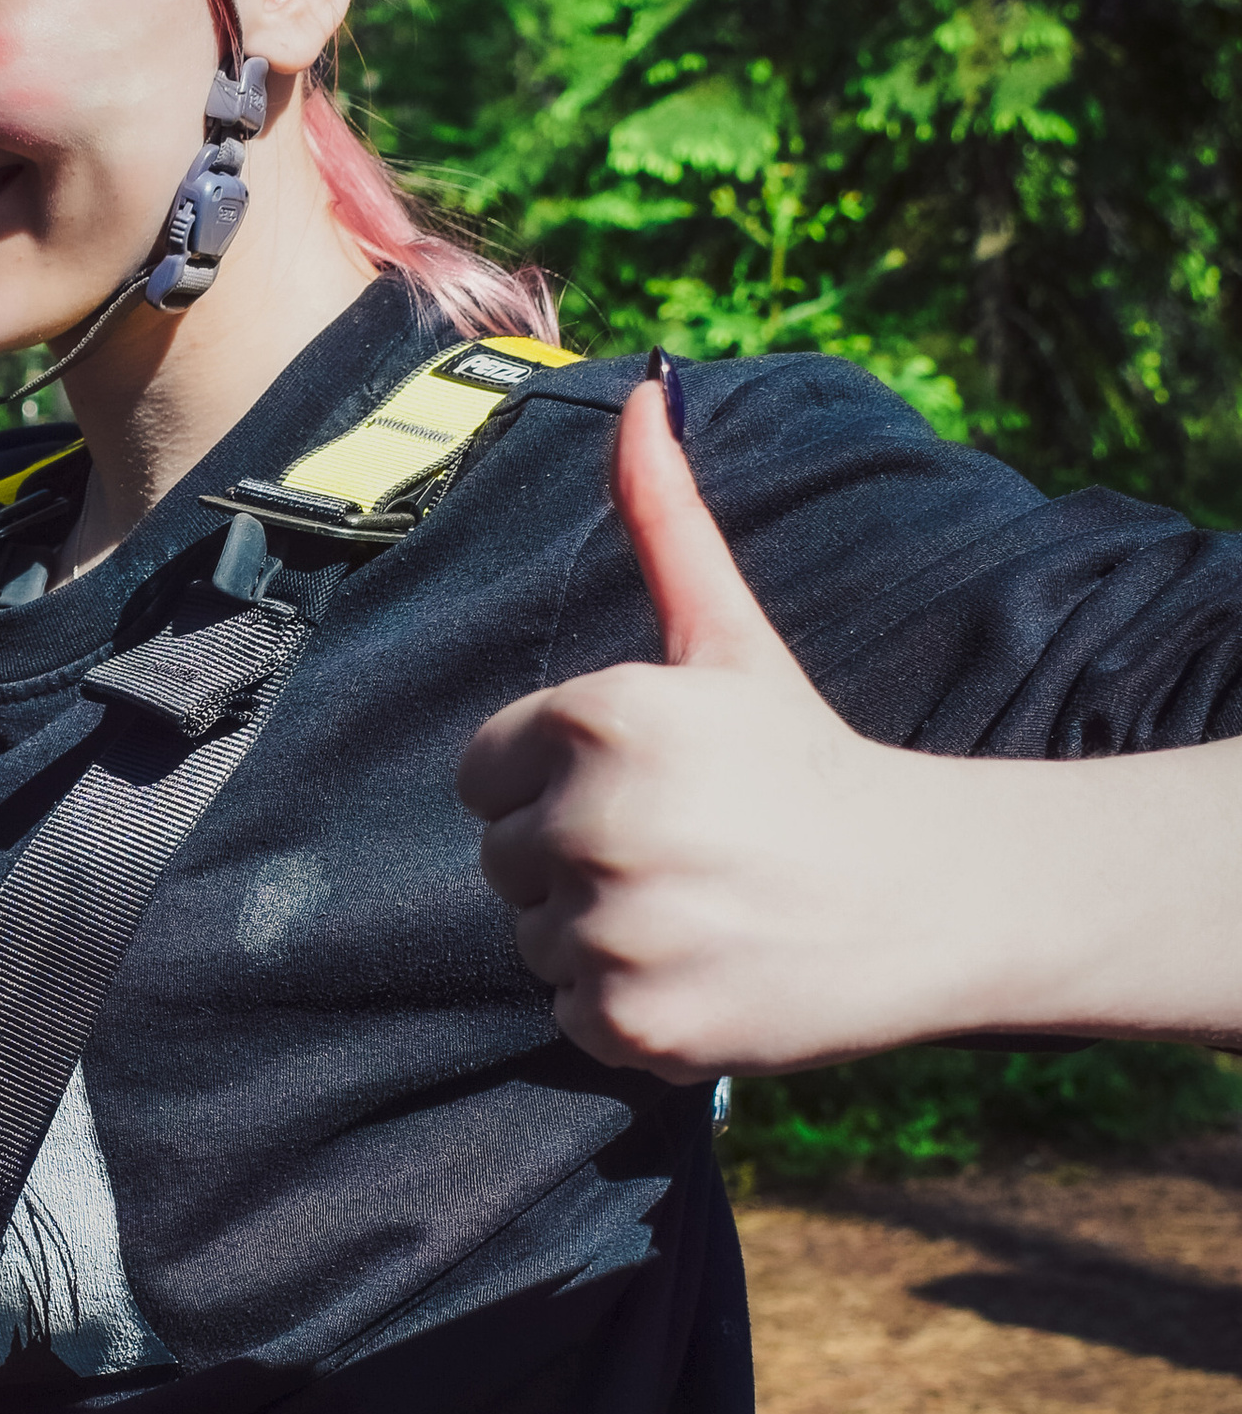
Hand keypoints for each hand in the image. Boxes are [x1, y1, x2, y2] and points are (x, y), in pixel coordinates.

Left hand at [456, 374, 976, 1077]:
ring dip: (600, 935)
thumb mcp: (730, 638)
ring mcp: (616, 930)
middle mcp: (597, 822)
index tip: (650, 786)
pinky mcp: (634, 1021)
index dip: (555, 781)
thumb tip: (642, 391)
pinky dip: (626, 1006)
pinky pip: (569, 1013)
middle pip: (503, 860)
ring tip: (701, 908)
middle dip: (575, 858)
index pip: (483, 773)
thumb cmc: (810, 760)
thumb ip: (666, 521)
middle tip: (687, 850)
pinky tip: (708, 968)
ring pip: (534, 941)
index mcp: (600, 718)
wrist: (930, 895)